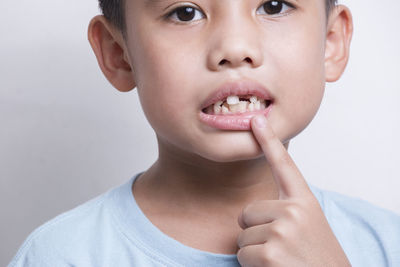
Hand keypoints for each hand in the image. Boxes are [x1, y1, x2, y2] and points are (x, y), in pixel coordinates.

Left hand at [236, 115, 350, 266]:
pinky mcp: (270, 252)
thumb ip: (286, 210)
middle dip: (256, 232)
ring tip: (281, 260)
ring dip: (256, 251)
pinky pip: (242, 254)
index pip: (283, 166)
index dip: (268, 140)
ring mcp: (282, 230)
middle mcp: (294, 211)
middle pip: (247, 213)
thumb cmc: (316, 258)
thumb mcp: (309, 226)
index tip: (256, 120)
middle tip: (281, 247)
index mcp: (304, 202)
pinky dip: (253, 266)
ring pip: (242, 236)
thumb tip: (253, 211)